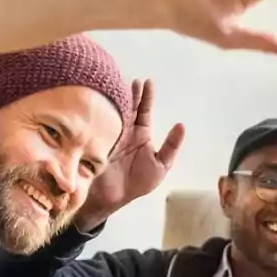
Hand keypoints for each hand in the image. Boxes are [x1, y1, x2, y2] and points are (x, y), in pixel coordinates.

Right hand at [75, 78, 183, 230]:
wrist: (115, 197)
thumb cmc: (138, 183)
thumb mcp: (161, 165)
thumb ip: (171, 146)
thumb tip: (181, 125)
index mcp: (140, 134)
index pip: (143, 110)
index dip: (145, 97)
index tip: (147, 82)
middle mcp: (124, 131)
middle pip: (127, 106)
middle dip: (129, 92)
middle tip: (131, 79)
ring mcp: (109, 133)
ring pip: (113, 111)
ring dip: (114, 98)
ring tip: (116, 83)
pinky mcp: (95, 140)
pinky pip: (98, 123)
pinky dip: (99, 111)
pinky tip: (100, 100)